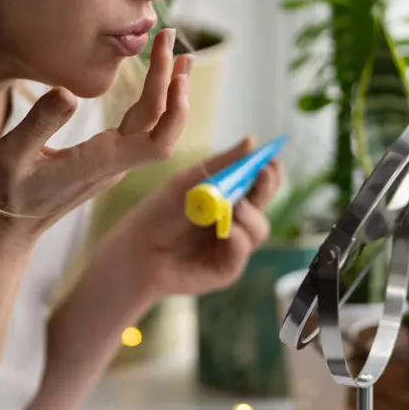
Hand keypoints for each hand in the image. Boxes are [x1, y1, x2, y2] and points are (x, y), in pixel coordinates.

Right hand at [0, 29, 191, 240]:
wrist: (9, 229)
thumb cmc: (5, 194)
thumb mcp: (11, 155)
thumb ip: (38, 124)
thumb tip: (68, 94)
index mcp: (101, 161)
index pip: (158, 141)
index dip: (173, 109)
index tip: (175, 72)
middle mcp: (116, 161)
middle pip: (160, 123)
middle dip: (172, 80)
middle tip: (170, 37)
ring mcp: (114, 161)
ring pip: (154, 124)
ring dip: (168, 89)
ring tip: (176, 54)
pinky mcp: (107, 158)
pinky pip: (142, 127)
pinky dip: (154, 100)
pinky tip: (154, 82)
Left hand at [105, 137, 283, 297]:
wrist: (138, 248)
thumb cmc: (160, 212)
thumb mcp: (190, 181)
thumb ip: (223, 164)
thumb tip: (252, 140)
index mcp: (229, 196)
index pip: (259, 182)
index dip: (269, 171)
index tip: (271, 159)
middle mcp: (236, 220)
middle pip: (265, 203)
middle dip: (267, 187)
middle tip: (264, 173)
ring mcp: (233, 245)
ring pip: (259, 229)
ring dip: (251, 215)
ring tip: (236, 207)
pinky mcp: (227, 268)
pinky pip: (243, 251)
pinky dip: (238, 238)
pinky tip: (227, 230)